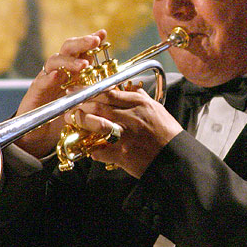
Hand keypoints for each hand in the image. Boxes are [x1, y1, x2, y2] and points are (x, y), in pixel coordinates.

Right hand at [14, 30, 106, 157]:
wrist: (40, 133)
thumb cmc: (64, 116)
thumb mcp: (84, 103)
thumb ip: (95, 93)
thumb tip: (115, 85)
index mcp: (73, 71)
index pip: (82, 51)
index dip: (91, 40)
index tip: (103, 34)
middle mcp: (59, 71)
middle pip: (68, 49)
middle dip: (82, 43)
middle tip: (95, 41)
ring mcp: (46, 79)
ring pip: (55, 61)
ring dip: (70, 61)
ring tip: (83, 64)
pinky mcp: (36, 91)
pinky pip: (42, 80)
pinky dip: (50, 76)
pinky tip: (57, 75)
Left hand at [67, 87, 182, 177]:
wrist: (175, 157)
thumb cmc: (167, 133)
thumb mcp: (157, 109)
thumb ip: (141, 97)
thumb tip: (130, 88)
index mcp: (139, 104)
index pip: (108, 92)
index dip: (89, 90)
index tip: (77, 90)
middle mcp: (131, 117)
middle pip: (98, 106)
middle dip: (80, 105)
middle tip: (70, 105)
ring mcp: (126, 135)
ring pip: (96, 124)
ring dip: (82, 122)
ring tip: (74, 120)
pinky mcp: (122, 154)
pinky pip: (100, 150)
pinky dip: (92, 149)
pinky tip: (89, 148)